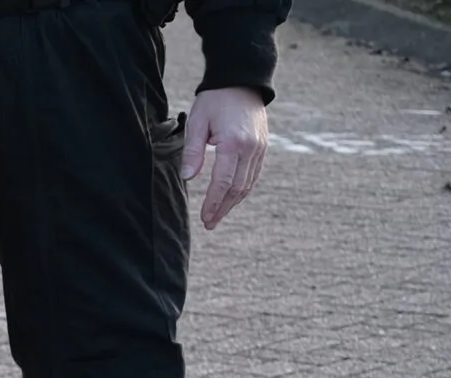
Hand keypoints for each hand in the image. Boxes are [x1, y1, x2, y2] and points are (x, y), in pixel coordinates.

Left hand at [181, 87, 267, 229]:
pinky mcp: (263, 145)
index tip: (204, 218)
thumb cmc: (215, 100)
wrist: (242, 80)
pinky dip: (243, 188)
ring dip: (233, 202)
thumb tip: (188, 178)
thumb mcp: (197, 122)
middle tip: (209, 224)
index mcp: (233, 143)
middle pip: (237, 187)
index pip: (223, 182)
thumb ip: (192, 151)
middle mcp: (251, 148)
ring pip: (248, 183)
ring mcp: (260, 147)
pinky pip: (254, 173)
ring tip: (218, 216)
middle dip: (223, 208)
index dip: (213, 203)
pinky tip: (232, 198)